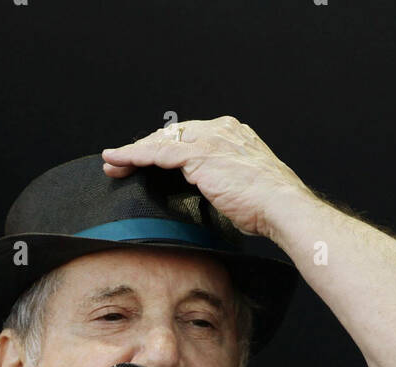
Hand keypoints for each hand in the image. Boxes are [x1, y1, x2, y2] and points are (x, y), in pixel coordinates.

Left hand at [100, 115, 308, 240]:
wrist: (282, 208)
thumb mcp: (244, 188)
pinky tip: (118, 161)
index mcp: (233, 135)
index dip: (164, 148)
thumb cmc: (269, 208)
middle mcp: (221, 130)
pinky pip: (158, 152)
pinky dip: (135, 156)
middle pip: (171, 134)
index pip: (189, 136)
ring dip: (132, 153)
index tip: (147, 162)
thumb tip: (211, 197)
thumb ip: (224, 183)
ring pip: (161, 141)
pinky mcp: (199, 155)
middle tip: (121, 164)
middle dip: (144, 149)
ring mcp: (210, 140)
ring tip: (112, 164)